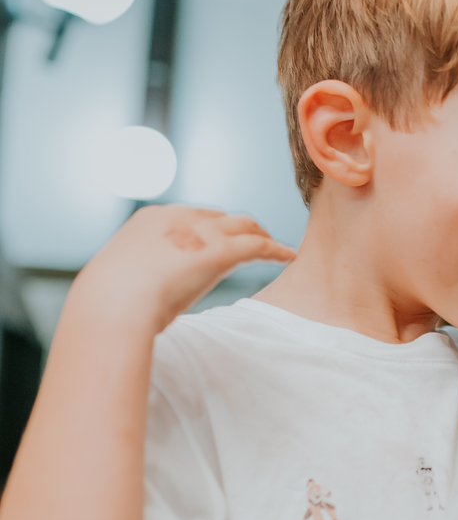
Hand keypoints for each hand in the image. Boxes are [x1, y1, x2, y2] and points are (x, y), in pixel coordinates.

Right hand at [73, 205, 294, 335]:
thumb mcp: (118, 279)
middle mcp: (179, 218)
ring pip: (245, 225)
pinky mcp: (221, 251)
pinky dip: (276, 250)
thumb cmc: (107, 302)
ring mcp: (202, 233)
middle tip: (253, 241)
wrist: (113, 304)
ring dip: (262, 235)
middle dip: (239, 227)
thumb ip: (134, 277)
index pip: (191, 216)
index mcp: (151, 220)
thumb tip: (130, 293)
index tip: (218, 239)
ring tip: (276, 248)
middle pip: (221, 216)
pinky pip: (258, 246)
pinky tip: (288, 257)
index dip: (209, 227)